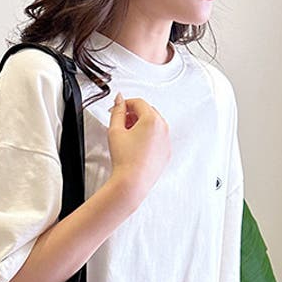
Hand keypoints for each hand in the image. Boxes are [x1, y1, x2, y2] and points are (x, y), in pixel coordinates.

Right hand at [107, 92, 171, 206]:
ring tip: (128, 137)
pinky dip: (148, 138)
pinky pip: (158, 139)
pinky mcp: (165, 153)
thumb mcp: (115, 130)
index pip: (138, 102)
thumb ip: (117, 111)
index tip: (118, 108)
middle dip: (134, 114)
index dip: (125, 104)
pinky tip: (136, 147)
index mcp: (152, 119)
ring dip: (141, 125)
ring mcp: (166, 141)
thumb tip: (120, 99)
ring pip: (154, 125)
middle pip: (148, 112)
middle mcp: (163, 128)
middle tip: (121, 123)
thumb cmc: (125, 160)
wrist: (132, 182)